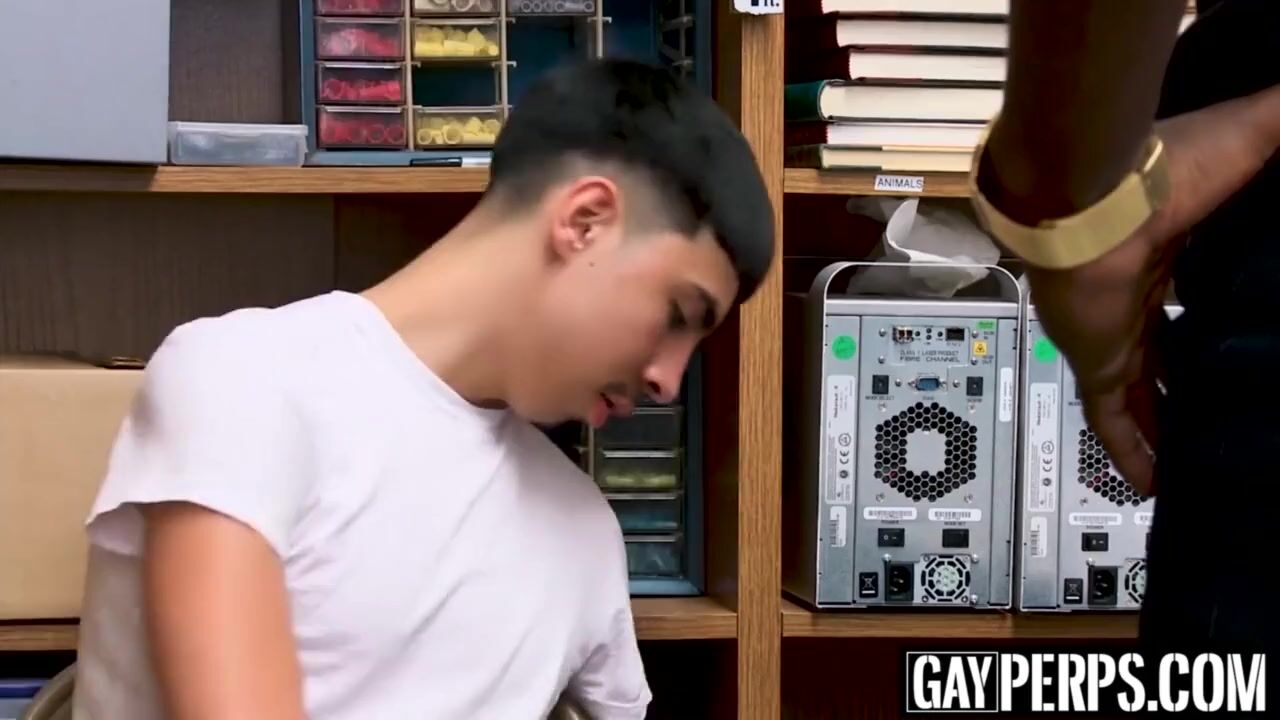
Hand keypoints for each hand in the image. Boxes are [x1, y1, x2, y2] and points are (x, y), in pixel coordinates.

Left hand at [1024, 85, 1279, 494]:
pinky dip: (1128, 452)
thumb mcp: (1249, 136)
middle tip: (1223, 409)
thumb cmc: (1163, 170)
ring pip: (1139, 394)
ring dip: (1162, 426)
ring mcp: (1112, 332)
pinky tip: (1153, 485)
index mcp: (1168, 252)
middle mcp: (1136, 296)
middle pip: (1167, 350)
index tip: (1242, 338)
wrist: (1087, 198)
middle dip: (1187, 379)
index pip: (1194, 293)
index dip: (1216, 315)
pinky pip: (1109, 421)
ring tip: (1195, 461)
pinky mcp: (1095, 362)